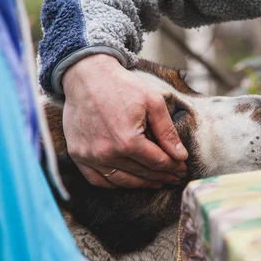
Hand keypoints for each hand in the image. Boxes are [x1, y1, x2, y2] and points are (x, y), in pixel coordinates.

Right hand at [61, 54, 187, 187]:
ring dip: (141, 184)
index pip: (157, 162)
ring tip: (156, 182)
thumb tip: (181, 156)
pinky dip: (114, 184)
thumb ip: (167, 132)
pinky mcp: (77, 154)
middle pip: (142, 173)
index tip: (183, 170)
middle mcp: (107, 153)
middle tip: (174, 178)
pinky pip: (97, 180)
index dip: (173, 167)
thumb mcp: (152, 103)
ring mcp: (90, 156)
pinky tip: (128, 182)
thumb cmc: (122, 86)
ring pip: (122, 181)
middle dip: (162, 176)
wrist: (87, 76)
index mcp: (128, 141)